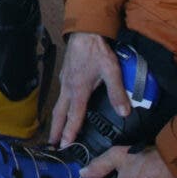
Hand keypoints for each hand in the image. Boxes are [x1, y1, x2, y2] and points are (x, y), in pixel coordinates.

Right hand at [49, 32, 132, 146]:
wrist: (84, 31)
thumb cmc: (97, 50)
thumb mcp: (111, 70)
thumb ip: (117, 92)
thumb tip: (125, 112)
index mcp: (79, 90)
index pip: (74, 116)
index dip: (70, 132)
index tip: (65, 146)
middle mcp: (68, 88)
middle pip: (60, 114)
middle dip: (56, 130)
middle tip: (52, 144)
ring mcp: (64, 81)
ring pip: (58, 105)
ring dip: (56, 120)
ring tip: (55, 131)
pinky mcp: (64, 75)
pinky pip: (60, 95)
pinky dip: (59, 107)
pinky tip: (64, 107)